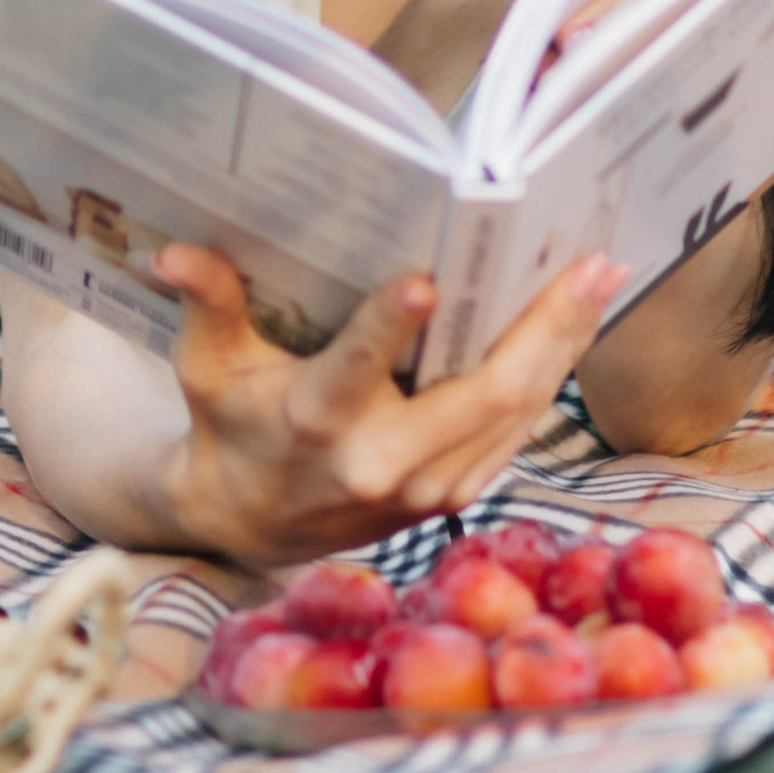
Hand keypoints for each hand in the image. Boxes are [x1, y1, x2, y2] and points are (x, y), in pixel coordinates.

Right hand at [148, 244, 628, 570]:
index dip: (386, 331)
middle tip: (589, 263)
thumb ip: (206, 303)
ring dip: (564, 345)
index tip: (420, 280)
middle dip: (541, 327)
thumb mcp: (205, 364)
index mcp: (317, 424)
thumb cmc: (229, 423)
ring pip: (516, 414)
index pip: (356, 373)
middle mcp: (383, 465)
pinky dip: (551, 376)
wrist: (253, 521)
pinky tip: (575, 326)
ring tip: (601, 278)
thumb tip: (172, 251)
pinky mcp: (457, 494)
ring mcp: (430, 489)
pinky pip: (517, 431)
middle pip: (479, 395)